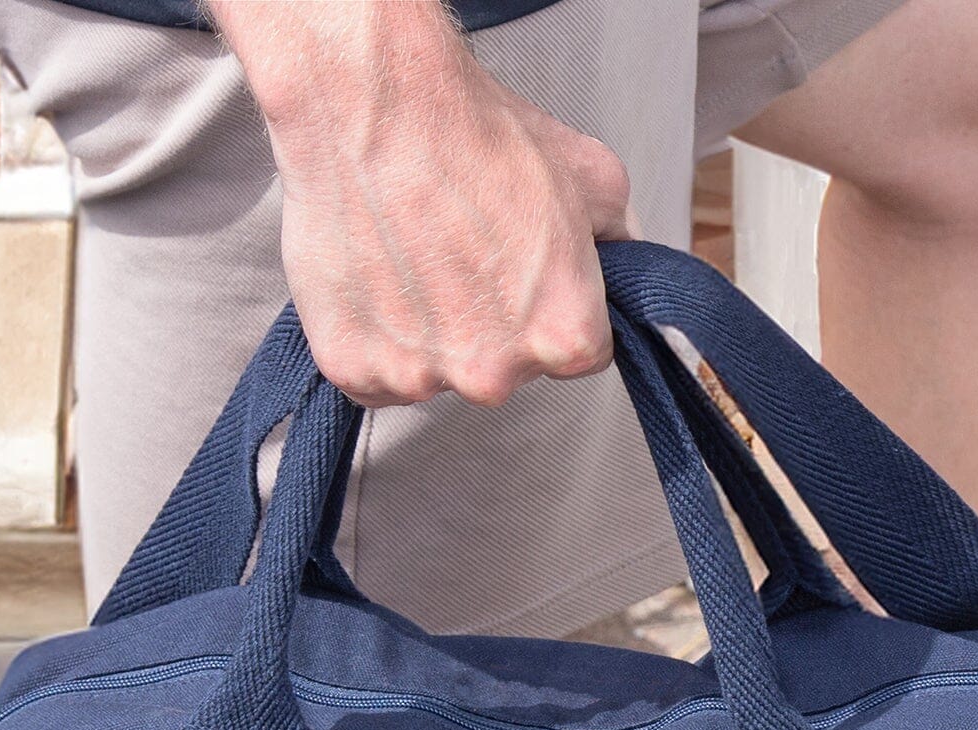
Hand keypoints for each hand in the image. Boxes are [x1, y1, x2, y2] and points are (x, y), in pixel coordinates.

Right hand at [210, 0, 632, 407]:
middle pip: (503, 370)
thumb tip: (623, 263)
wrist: (367, 102)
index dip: (555, 308)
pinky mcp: (354, 369)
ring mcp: (420, 379)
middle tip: (464, 253)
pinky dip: (374, 338)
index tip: (528, 275)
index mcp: (564, 336)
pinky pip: (376, 375)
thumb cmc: (470, 132)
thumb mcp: (590, 173)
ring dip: (429, 334)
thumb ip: (618, 240)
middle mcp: (494, 374)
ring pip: (436, 374)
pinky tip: (378, 278)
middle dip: (491, 325)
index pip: (578, 354)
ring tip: (413, 257)